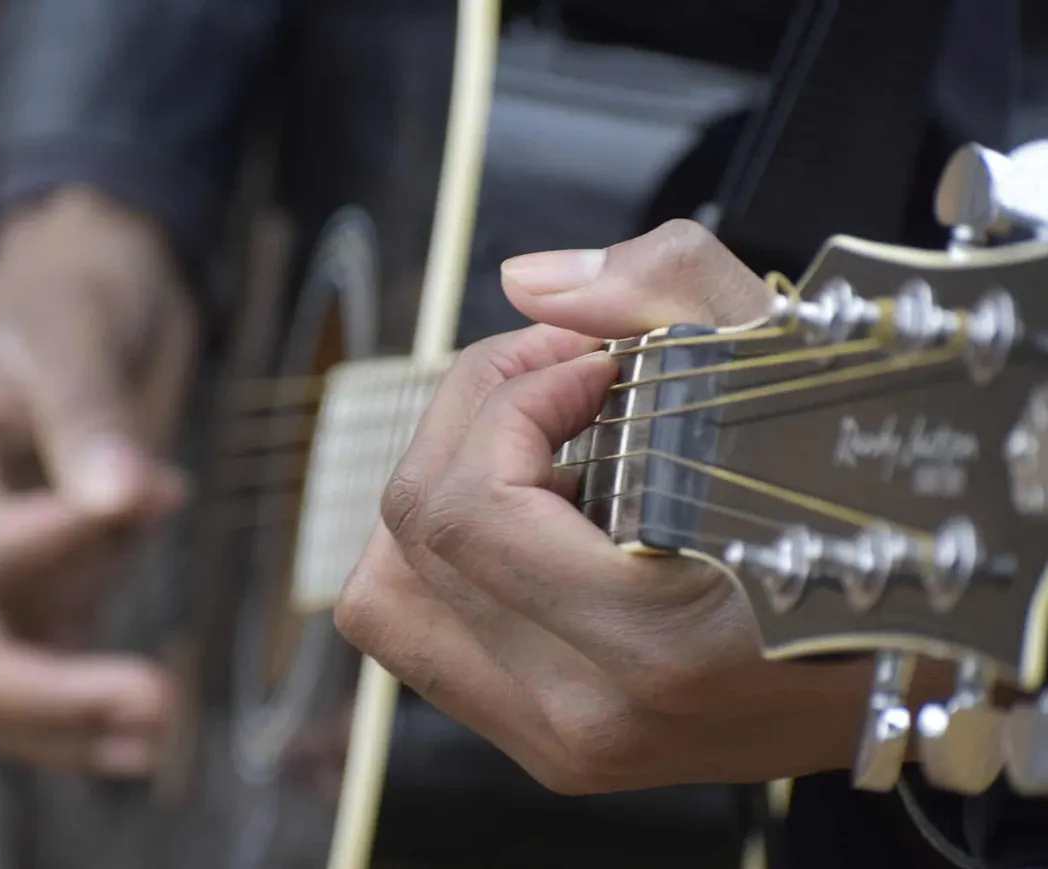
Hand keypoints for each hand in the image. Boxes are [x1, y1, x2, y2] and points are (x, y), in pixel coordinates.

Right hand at [0, 188, 193, 776]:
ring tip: (163, 732)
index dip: (64, 542)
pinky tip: (151, 724)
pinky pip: (50, 656)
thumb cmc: (70, 289)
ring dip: (74, 716)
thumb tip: (123, 501)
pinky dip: (89, 695)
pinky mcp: (44, 573)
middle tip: (158, 704)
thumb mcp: (73, 327)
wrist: (83, 279)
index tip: (162, 489)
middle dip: (54, 694)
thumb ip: (89, 414)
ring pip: (4, 675)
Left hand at [335, 221, 945, 793]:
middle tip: (554, 385)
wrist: (915, 657)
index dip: (508, 396)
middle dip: (470, 421)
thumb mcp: (795, 373)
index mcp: (652, 642)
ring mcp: (561, 742)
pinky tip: (540, 521)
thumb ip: (663, 290)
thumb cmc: (869, 522)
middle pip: (409, 540)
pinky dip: (452, 560)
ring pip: (389, 599)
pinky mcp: (549, 745)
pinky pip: (425, 636)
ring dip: (441, 496)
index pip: (465, 506)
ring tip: (535, 455)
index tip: (589, 365)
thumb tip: (528, 283)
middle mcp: (588, 714)